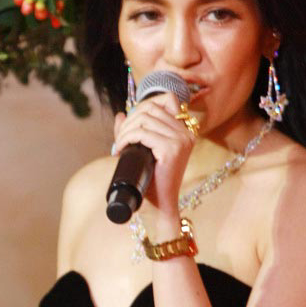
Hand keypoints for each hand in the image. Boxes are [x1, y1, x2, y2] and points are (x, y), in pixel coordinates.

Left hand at [111, 90, 197, 225]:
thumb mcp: (142, 151)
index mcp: (184, 131)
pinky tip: (120, 150)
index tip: (130, 125)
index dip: (143, 106)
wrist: (159, 207)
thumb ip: (132, 132)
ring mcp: (181, 140)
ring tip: (119, 146)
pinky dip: (126, 138)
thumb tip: (120, 114)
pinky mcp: (172, 149)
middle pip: (151, 107)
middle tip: (119, 140)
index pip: (166, 99)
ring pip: (144, 118)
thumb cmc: (151, 181)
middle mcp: (186, 132)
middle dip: (129, 120)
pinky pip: (142, 133)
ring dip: (125, 131)